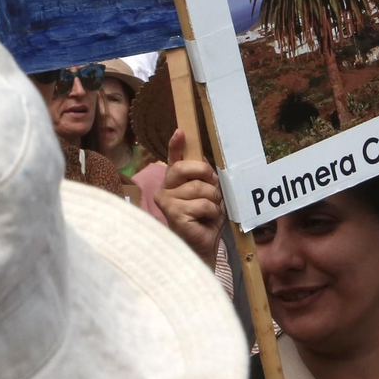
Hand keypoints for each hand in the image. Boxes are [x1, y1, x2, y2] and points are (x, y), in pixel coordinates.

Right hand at [157, 129, 224, 261]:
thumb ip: (203, 177)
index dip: (176, 144)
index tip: (181, 132)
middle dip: (207, 176)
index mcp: (174, 180)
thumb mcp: (207, 193)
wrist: (202, 245)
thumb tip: (203, 161)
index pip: (174, 158)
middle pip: (188, 168)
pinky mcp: (173, 213)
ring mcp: (166, 201)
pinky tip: (205, 221)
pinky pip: (203, 204)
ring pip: (200, 188)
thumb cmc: (204, 219)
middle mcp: (165, 188)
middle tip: (213, 189)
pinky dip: (212, 212)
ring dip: (213, 200)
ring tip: (209, 212)